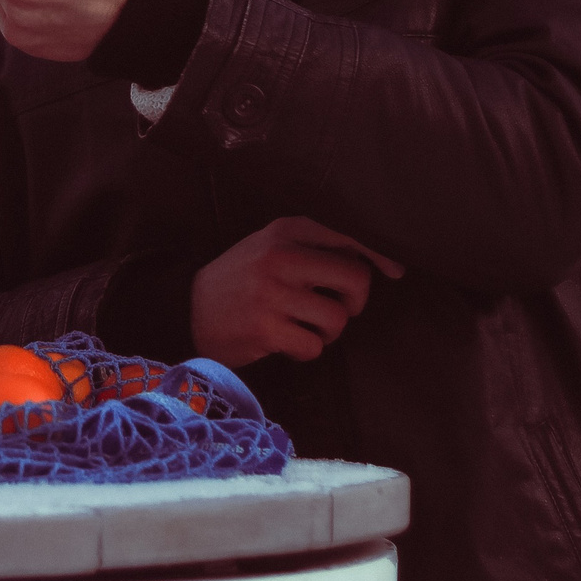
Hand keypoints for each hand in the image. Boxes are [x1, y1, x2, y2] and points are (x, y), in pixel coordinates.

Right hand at [189, 218, 403, 364]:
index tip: (394, 271)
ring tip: (303, 327)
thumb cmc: (243, 279)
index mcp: (286, 230)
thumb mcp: (272, 246)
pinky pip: (314, 347)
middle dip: (355, 302)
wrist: (186, 307)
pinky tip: (286, 341)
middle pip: (356, 279)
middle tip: (337, 309)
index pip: (351, 237)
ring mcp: (272, 293)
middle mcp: (280, 256)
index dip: (380, 257)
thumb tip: (386, 266)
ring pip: (338, 319)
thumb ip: (319, 247)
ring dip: (327, 332)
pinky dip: (307, 350)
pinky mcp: (265, 329)